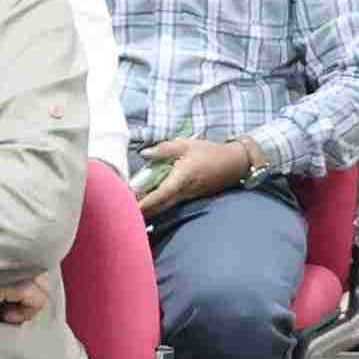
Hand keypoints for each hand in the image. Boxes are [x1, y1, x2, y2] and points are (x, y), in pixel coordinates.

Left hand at [131, 134, 258, 216]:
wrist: (234, 163)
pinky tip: (149, 204)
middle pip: (159, 206)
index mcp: (181, 178)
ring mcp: (188, 197)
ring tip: (132, 210)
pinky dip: (159, 205)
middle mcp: (184, 192)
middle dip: (142, 211)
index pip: (159, 195)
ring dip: (149, 210)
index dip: (144, 203)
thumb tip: (144, 153)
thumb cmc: (210, 152)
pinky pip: (172, 203)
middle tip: (123, 213)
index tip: (130, 207)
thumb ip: (164, 149)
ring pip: (165, 206)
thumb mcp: (186, 145)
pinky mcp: (191, 197)